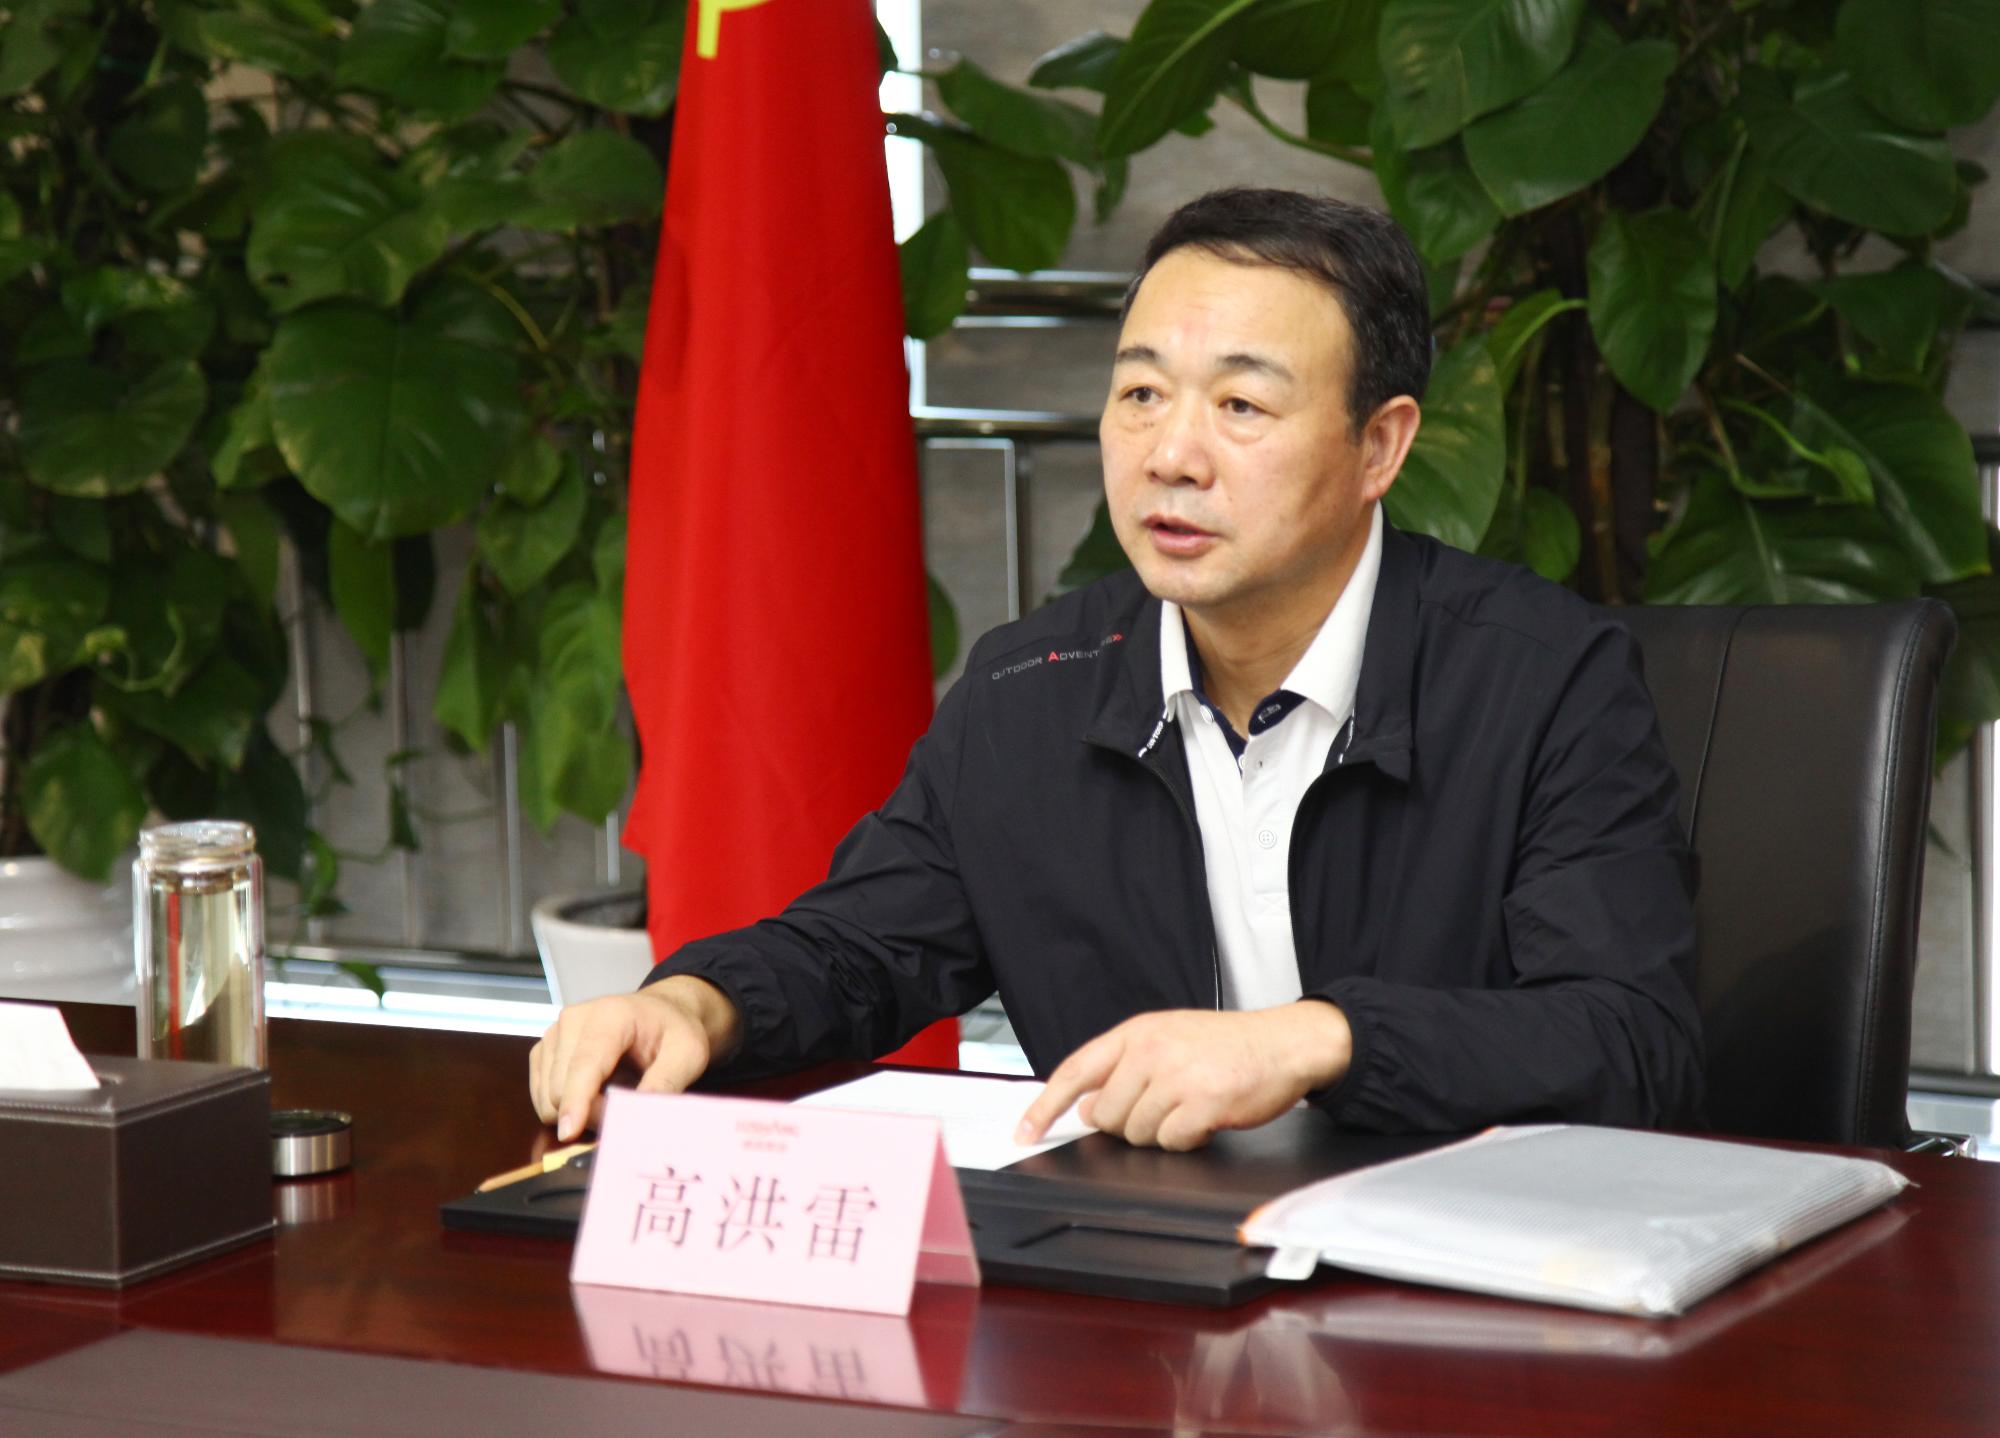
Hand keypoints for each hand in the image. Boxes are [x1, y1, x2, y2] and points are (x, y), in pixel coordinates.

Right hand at [528, 975, 742, 1141]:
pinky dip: (566, 1105)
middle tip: (625, 1108)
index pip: (585, 1064)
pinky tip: (593, 1092)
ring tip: (613, 1094)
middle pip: (562, 1088)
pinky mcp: (544, 1050)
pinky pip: (541, 1096)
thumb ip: (665, 1083)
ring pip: (548, 1097)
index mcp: (610, 1015)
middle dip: (590, 1112)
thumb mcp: (688, 1055)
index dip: (576, 1100)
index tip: (569, 1133)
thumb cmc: (675, 1031)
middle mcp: (573, 1019)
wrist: (662, 1011)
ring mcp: (553, 1034)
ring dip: (578, 1110)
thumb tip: (638, 1116)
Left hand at [1014, 1001, 1352, 1150]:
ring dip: (1162, 1133)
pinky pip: (1172, 1143)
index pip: (1075, 1071)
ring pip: (1138, 1134)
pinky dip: (1187, 1141)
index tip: (1025, 1132)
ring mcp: (1177, 1076)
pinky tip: (1206, 1119)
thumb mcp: (1169, 1039)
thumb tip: (1089, 1108)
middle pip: (1108, 1115)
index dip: (1045, 1105)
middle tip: (1165, 1107)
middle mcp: (1151, 1050)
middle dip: (1129, 1124)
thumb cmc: (1228, 1045)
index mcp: (1137, 1032)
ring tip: (1190, 1107)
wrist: (1285, 1042)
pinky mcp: (1204, 1102)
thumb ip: (1125, 1069)